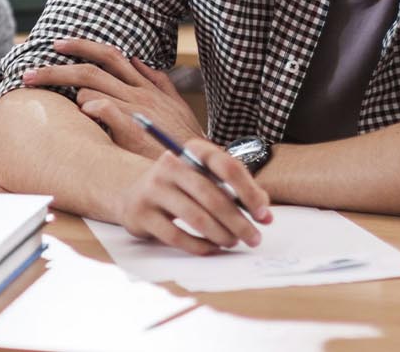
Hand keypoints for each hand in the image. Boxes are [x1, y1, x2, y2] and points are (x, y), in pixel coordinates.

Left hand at [22, 38, 202, 159]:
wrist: (202, 166)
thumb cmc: (184, 140)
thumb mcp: (175, 105)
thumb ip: (157, 82)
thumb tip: (139, 60)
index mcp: (146, 86)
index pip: (109, 55)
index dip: (81, 46)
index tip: (57, 45)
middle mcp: (138, 93)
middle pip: (91, 69)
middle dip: (56, 68)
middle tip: (28, 73)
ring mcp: (136, 109)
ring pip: (92, 87)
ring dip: (68, 89)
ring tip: (46, 94)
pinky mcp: (134, 129)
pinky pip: (103, 109)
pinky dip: (89, 107)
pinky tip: (82, 115)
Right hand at [118, 137, 271, 255]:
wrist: (135, 195)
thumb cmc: (182, 188)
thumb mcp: (208, 178)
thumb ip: (238, 190)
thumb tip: (264, 214)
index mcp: (192, 150)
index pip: (227, 167)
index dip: (249, 192)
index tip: (263, 215)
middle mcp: (170, 165)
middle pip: (213, 196)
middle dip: (239, 222)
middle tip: (254, 238)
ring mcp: (152, 188)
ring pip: (196, 218)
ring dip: (221, 235)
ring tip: (232, 242)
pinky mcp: (141, 214)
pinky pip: (176, 236)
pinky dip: (199, 246)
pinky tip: (212, 248)